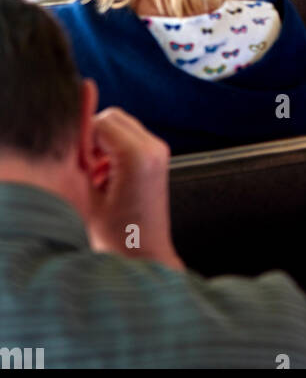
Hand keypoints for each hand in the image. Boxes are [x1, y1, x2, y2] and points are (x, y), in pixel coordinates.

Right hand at [86, 107, 181, 268]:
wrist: (144, 259)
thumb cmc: (117, 237)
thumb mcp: (87, 195)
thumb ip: (80, 158)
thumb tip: (74, 127)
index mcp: (137, 155)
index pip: (101, 122)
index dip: (83, 140)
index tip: (77, 162)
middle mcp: (153, 148)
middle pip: (113, 118)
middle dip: (94, 139)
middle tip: (86, 169)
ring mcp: (159, 152)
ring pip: (121, 127)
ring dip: (104, 144)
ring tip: (96, 177)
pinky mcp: (159, 158)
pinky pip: (131, 139)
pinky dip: (115, 150)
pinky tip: (107, 178)